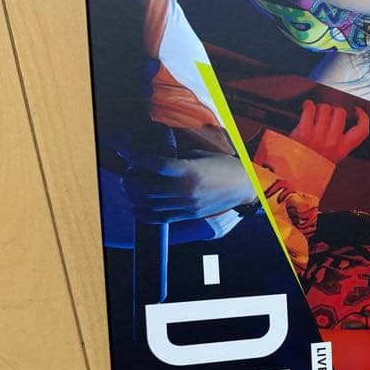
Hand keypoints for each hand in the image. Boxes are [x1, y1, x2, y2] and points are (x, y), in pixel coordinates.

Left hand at [120, 149, 255, 222]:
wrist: (243, 186)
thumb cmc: (223, 166)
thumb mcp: (200, 154)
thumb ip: (177, 156)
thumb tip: (154, 156)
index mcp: (190, 170)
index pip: (155, 163)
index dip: (135, 156)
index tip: (126, 151)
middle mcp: (186, 190)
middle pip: (147, 187)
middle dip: (131, 179)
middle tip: (128, 172)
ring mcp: (187, 205)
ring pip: (149, 204)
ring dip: (135, 196)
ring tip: (132, 187)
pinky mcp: (188, 215)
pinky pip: (160, 218)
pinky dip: (143, 214)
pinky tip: (135, 207)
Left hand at [290, 100, 369, 162]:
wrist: (294, 174)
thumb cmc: (311, 165)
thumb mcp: (332, 157)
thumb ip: (339, 143)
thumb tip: (340, 122)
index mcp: (342, 149)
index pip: (362, 130)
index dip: (362, 117)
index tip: (357, 110)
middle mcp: (332, 142)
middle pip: (340, 112)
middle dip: (333, 109)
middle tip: (327, 113)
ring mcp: (318, 136)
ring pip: (325, 108)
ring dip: (319, 108)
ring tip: (315, 112)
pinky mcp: (304, 131)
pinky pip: (310, 109)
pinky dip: (308, 106)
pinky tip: (307, 108)